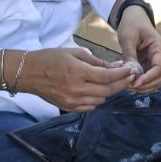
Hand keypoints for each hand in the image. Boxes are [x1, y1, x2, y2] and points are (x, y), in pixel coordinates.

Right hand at [19, 46, 137, 111]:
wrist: (29, 73)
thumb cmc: (51, 58)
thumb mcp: (75, 53)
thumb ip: (96, 61)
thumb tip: (115, 67)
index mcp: (78, 72)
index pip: (107, 77)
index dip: (122, 74)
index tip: (131, 70)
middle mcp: (76, 90)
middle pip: (107, 90)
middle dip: (121, 83)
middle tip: (130, 76)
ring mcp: (72, 101)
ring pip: (101, 100)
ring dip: (110, 91)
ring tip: (115, 82)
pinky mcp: (68, 108)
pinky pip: (91, 107)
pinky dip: (98, 99)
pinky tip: (99, 90)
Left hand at [117, 8, 160, 92]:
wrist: (132, 15)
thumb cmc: (132, 23)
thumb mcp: (128, 37)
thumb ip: (130, 55)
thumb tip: (131, 73)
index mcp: (159, 48)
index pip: (159, 69)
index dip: (148, 79)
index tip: (135, 83)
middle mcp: (159, 56)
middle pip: (159, 78)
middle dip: (145, 85)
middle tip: (129, 87)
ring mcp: (153, 61)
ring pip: (152, 80)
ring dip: (141, 85)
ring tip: (126, 84)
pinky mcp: (146, 63)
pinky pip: (144, 76)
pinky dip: (136, 80)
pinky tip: (125, 78)